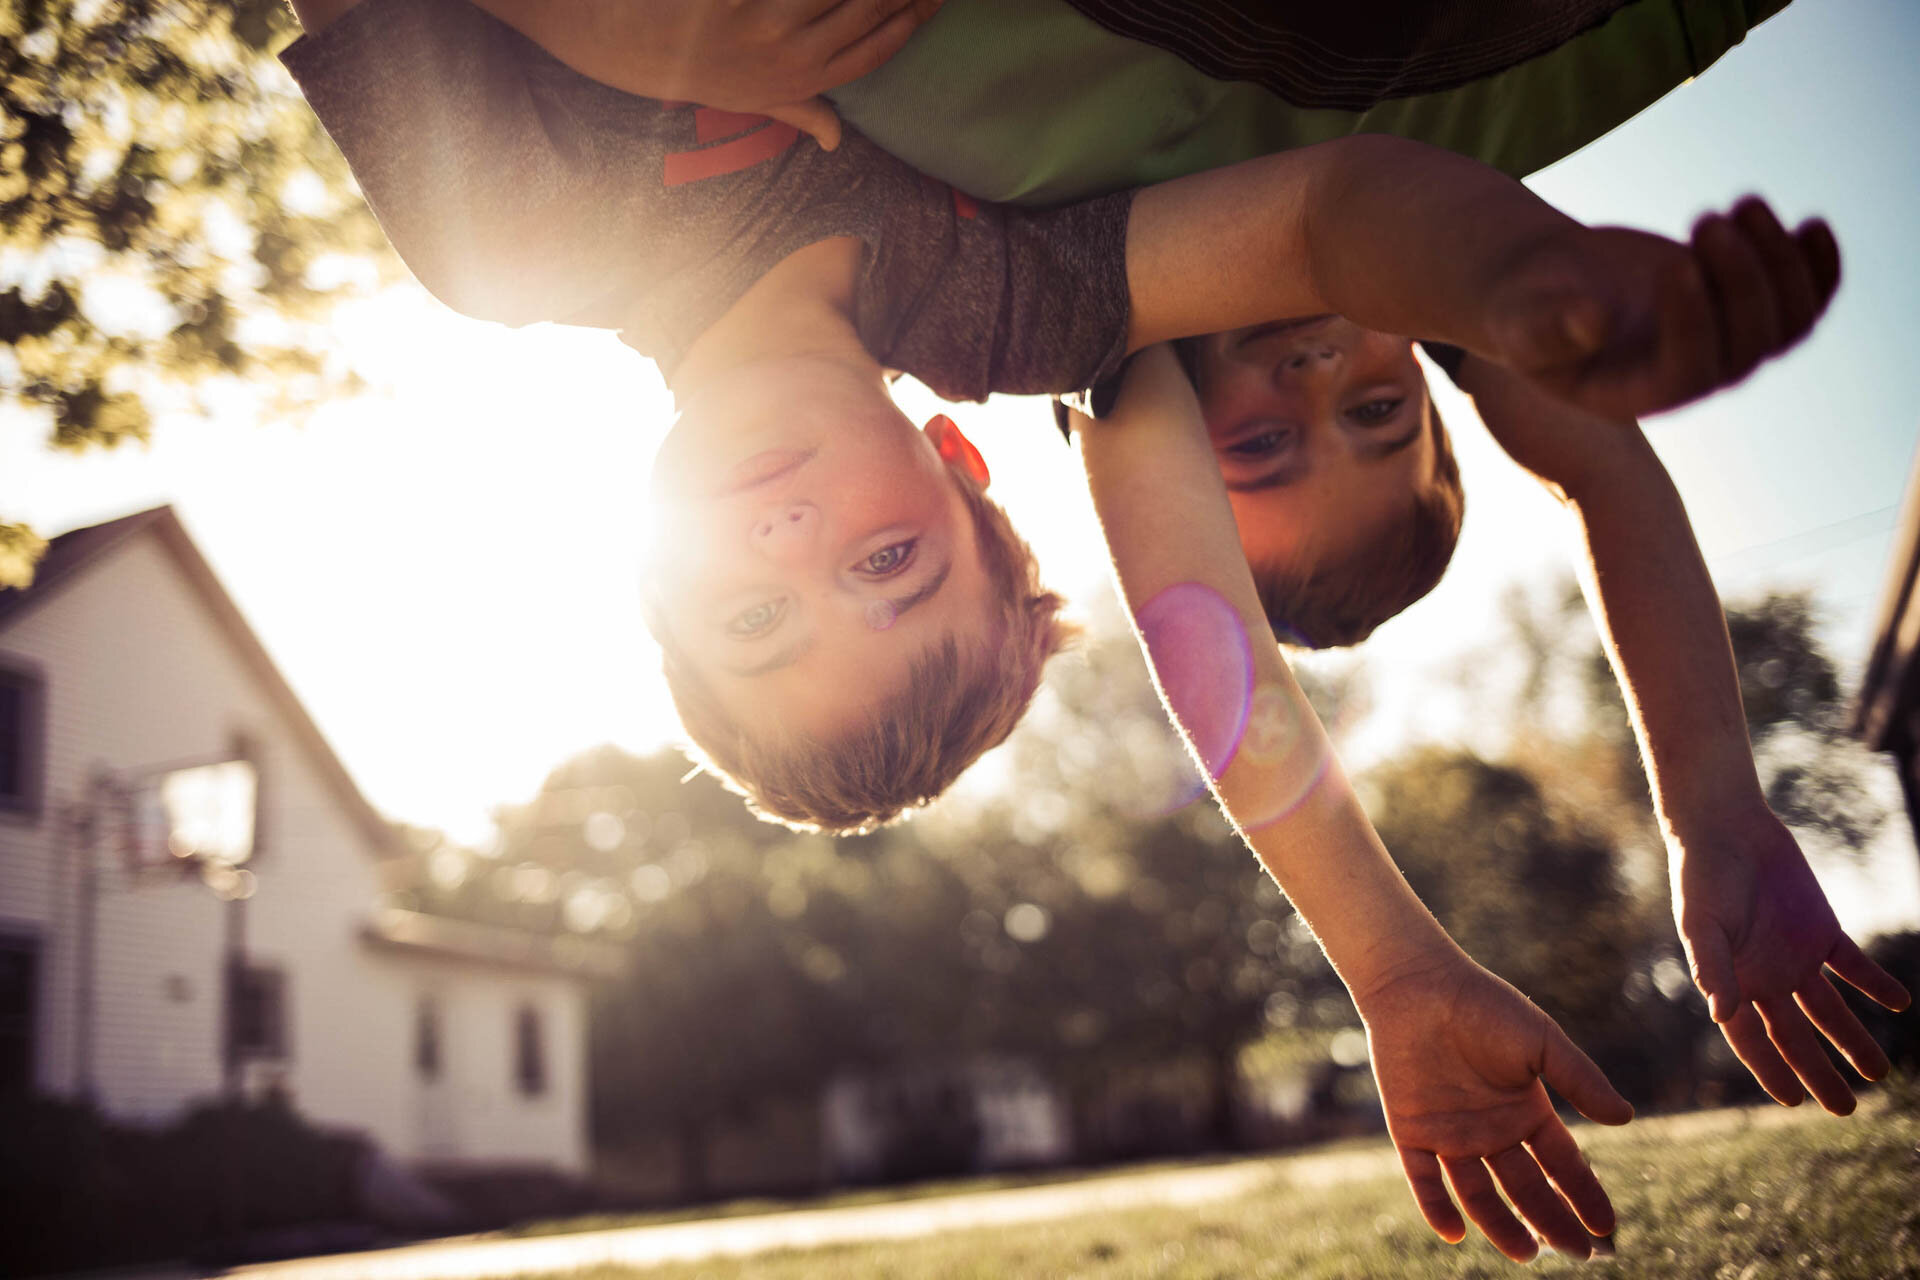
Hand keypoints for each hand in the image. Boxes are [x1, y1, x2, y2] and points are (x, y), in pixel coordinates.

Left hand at [493, 0, 944, 150]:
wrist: (611, 35)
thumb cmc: (677, 65)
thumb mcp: (740, 97)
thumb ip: (795, 108)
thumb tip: (837, 137)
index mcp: (793, 84)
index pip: (872, 53)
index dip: (909, 21)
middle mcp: (786, 57)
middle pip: (868, 12)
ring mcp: (765, 21)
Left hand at [1358, 956, 1632, 1261]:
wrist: (1420, 985)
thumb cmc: (1484, 1006)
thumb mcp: (1541, 1042)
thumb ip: (1580, 1079)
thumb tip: (1626, 1118)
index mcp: (1525, 1110)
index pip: (1562, 1164)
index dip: (1584, 1195)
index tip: (1606, 1228)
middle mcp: (1490, 1129)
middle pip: (1526, 1187)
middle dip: (1552, 1220)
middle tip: (1576, 1253)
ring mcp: (1450, 1133)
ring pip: (1478, 1193)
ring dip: (1500, 1225)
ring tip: (1527, 1253)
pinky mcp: (1410, 1130)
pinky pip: (1423, 1178)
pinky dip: (1435, 1207)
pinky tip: (1453, 1233)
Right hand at [1484, 197, 1839, 419]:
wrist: (1546, 286)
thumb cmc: (1523, 308)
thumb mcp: (1521, 321)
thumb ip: (1549, 329)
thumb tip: (1593, 321)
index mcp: (1637, 394)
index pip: (1690, 370)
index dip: (1694, 321)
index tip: (1674, 261)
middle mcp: (1689, 378)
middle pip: (1748, 346)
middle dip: (1741, 280)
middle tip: (1707, 219)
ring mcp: (1722, 345)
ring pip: (1786, 323)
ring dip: (1780, 263)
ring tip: (1744, 204)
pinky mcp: (1740, 308)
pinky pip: (1804, 301)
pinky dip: (1817, 266)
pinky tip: (1813, 224)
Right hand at [1671, 805, 1910, 1112]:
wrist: (1727, 828)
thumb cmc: (1702, 876)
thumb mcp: (1702, 924)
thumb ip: (1713, 968)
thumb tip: (1721, 1016)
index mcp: (1732, 983)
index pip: (1751, 1039)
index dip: (1769, 1071)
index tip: (1792, 1102)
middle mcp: (1766, 978)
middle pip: (1796, 1036)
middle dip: (1819, 1073)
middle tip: (1845, 1109)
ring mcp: (1796, 956)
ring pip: (1830, 1010)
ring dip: (1854, 1039)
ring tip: (1879, 1072)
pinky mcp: (1822, 931)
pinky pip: (1854, 966)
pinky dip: (1875, 984)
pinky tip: (1898, 1003)